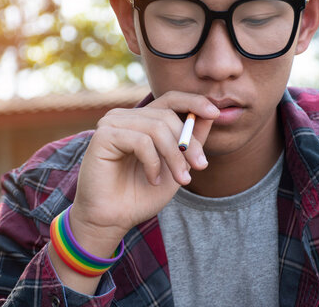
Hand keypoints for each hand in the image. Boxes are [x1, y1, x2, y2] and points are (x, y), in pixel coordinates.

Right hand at [69, 91, 218, 255]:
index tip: (215, 113)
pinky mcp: (104, 135)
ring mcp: (112, 124)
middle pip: (167, 116)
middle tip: (200, 166)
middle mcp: (125, 117)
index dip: (193, 102)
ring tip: (180, 179)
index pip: (170, 99)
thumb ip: (190, 141)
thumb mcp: (176, 166)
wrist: (113, 219)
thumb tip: (212, 115)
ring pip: (156, 128)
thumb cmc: (141, 194)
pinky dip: (153, 163)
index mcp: (141, 120)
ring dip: (174, 156)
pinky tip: (153, 179)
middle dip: (188, 143)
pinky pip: (141, 141)